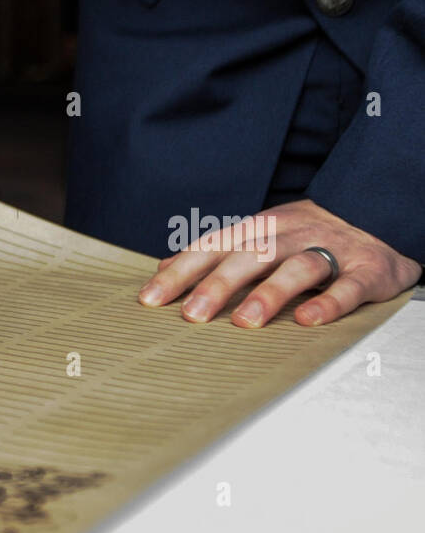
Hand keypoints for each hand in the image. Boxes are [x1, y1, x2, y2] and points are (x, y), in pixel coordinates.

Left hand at [138, 200, 421, 327]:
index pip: (213, 247)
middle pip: (251, 255)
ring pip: (297, 266)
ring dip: (269, 293)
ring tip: (244, 321)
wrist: (382, 211)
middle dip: (217, 284)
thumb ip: (213, 254)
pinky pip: (349, 285)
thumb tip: (162, 268)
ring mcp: (332, 251)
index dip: (181, 273)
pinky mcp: (368, 269)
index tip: (150, 300)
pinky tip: (308, 320)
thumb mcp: (258, 235)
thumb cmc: (307, 234)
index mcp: (260, 229)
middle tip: (191, 315)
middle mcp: (292, 235)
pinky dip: (329, 302)